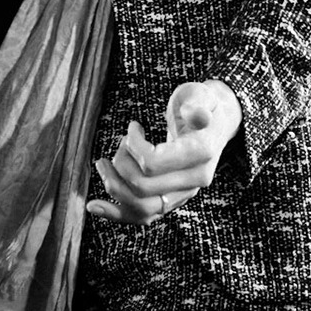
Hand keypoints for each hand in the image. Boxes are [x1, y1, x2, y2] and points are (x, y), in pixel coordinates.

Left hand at [87, 80, 241, 224]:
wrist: (216, 122)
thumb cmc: (201, 103)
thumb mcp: (200, 94)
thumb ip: (198, 103)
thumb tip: (197, 115)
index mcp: (201, 153)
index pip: (153, 163)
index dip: (133, 146)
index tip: (132, 128)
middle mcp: (195, 180)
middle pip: (143, 187)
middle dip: (120, 164)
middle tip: (119, 143)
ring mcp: (184, 194)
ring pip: (142, 207)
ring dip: (114, 188)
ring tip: (103, 165)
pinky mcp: (173, 200)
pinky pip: (143, 216)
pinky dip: (117, 214)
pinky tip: (94, 206)